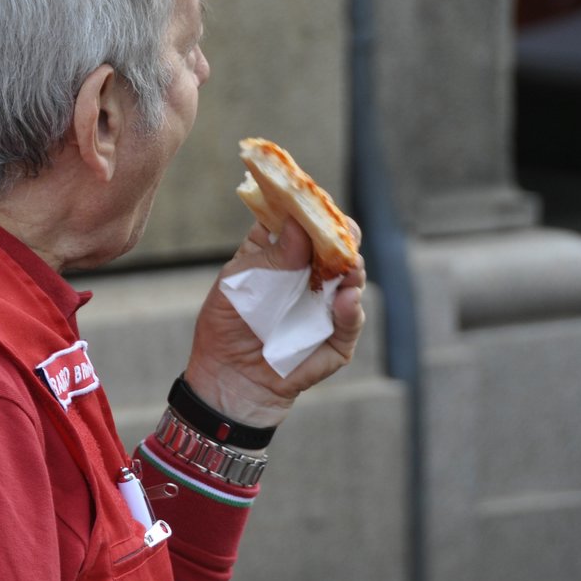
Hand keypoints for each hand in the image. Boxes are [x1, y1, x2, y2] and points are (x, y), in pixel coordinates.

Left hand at [184, 218, 365, 427]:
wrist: (227, 381)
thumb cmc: (226, 326)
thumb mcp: (236, 286)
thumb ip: (269, 258)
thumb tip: (300, 225)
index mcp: (281, 253)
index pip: (302, 221)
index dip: (309, 208)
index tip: (312, 198)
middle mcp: (310, 274)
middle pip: (335, 245)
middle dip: (342, 234)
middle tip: (342, 229)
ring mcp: (326, 304)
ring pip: (351, 278)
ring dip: (353, 268)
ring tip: (350, 264)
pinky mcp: (336, 339)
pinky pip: (350, 321)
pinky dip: (351, 311)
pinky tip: (346, 300)